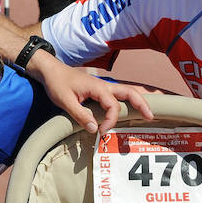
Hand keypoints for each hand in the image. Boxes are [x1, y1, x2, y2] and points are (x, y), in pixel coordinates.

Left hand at [35, 56, 152, 132]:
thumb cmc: (57, 83)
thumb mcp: (64, 100)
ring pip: (126, 91)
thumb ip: (79, 114)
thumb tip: (93, 128)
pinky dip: (129, 99)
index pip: (113, 106)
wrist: (50, 70)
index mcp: (97, 87)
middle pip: (129, 92)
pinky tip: (132, 107)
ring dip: (138, 100)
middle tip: (151, 116)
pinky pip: (118, 94)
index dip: (110, 120)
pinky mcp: (99, 90)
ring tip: (148, 112)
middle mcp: (104, 85)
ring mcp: (103, 86)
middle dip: (142, 103)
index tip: (101, 132)